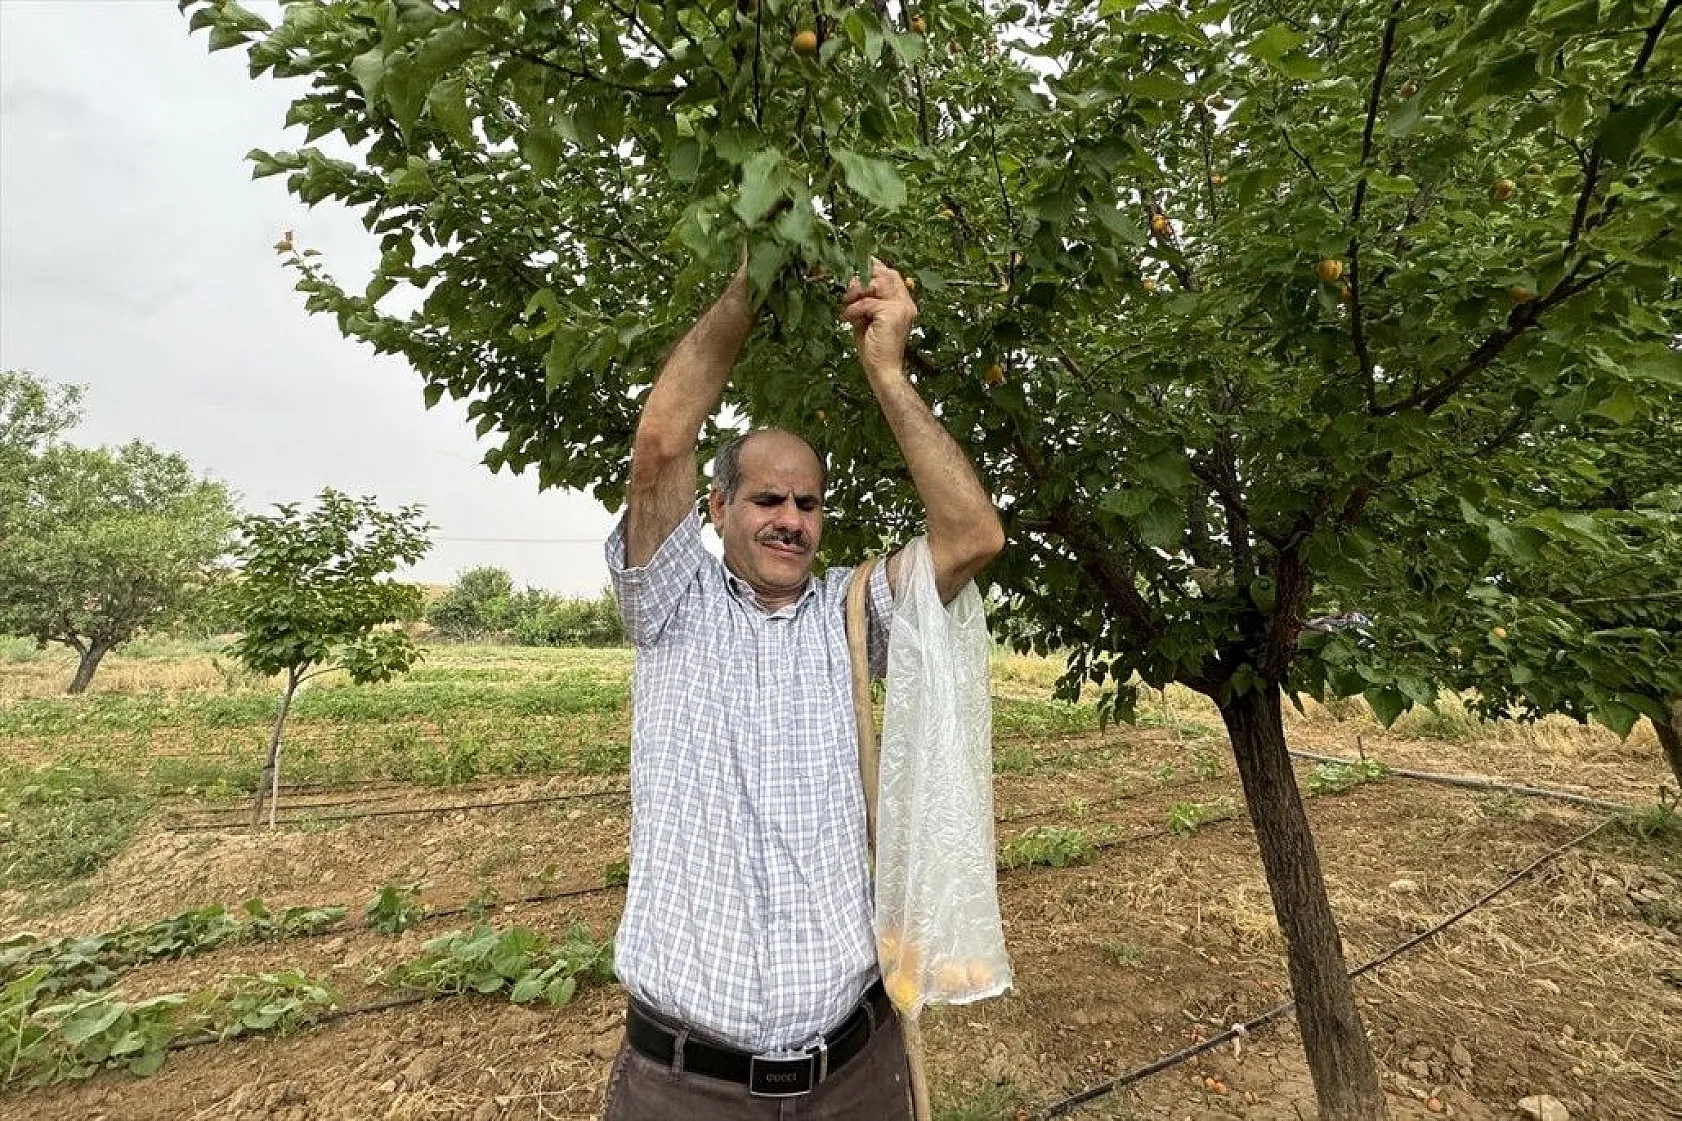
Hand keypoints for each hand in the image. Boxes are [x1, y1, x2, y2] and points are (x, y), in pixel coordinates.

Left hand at [840, 259, 917, 377]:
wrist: (883, 369)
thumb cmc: (874, 347)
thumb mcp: (866, 317)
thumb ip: (863, 299)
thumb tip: (852, 280)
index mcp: (903, 302)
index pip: (890, 275)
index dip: (872, 269)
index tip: (853, 268)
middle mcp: (906, 302)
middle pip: (884, 274)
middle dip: (861, 280)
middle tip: (848, 294)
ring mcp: (902, 307)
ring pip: (874, 284)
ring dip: (856, 293)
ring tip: (848, 307)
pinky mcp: (893, 313)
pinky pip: (867, 302)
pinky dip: (854, 309)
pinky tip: (848, 318)